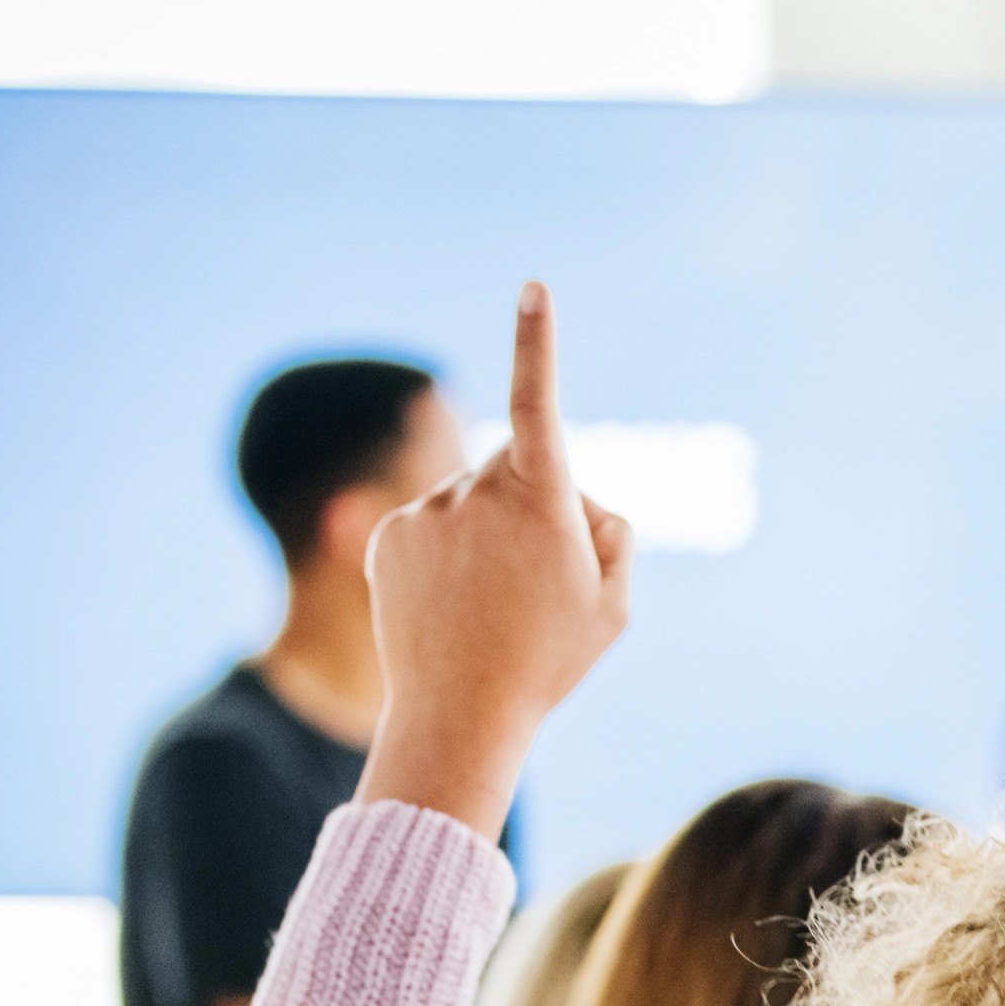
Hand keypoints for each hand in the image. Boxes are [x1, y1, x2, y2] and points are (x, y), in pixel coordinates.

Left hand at [359, 282, 633, 837]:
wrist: (459, 715)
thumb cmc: (549, 660)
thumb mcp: (614, 602)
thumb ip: (612, 533)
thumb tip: (579, 499)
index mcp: (542, 500)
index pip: (539, 402)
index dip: (538, 342)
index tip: (533, 289)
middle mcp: (479, 491)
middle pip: (517, 471)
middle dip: (535, 507)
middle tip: (540, 589)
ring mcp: (428, 511)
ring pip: (472, 501)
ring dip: (486, 538)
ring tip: (490, 609)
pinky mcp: (390, 534)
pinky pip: (431, 526)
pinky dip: (445, 556)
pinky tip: (451, 606)